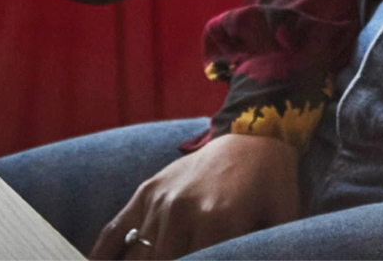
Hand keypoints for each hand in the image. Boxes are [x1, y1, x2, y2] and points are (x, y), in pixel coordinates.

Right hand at [90, 132, 300, 259]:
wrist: (255, 134)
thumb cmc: (272, 184)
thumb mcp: (282, 219)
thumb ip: (270, 250)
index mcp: (219, 221)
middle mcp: (183, 211)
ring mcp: (159, 201)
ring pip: (136, 260)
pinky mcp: (145, 192)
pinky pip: (113, 232)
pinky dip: (100, 258)